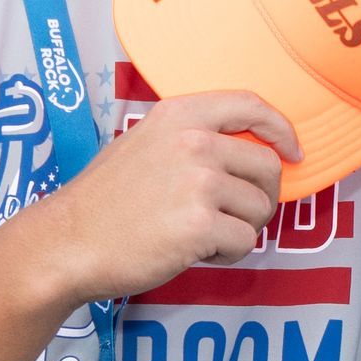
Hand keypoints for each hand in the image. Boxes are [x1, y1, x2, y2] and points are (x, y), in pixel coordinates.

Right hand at [28, 91, 301, 303]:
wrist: (67, 243)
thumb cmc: (102, 201)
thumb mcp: (142, 143)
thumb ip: (190, 137)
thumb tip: (244, 148)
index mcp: (180, 115)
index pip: (251, 106)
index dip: (281, 130)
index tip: (292, 151)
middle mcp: (194, 142)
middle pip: (268, 167)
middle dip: (260, 197)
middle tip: (232, 216)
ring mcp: (199, 182)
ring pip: (259, 210)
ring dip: (237, 229)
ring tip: (197, 235)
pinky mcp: (200, 224)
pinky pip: (244, 242)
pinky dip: (226, 255)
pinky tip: (191, 252)